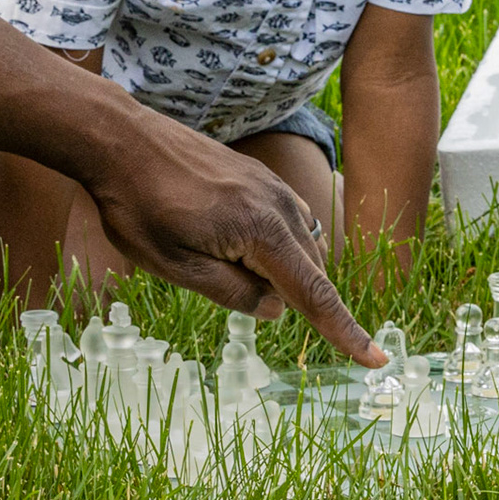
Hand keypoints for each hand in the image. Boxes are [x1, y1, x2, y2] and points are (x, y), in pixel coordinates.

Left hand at [81, 102, 384, 367]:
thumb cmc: (138, 205)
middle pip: (310, 272)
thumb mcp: (175, 266)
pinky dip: (276, 246)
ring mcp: (271, 185)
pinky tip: (232, 244)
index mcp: (261, 230)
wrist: (122, 140)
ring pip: (300, 246)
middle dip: (290, 297)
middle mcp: (279, 205)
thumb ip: (231, 293)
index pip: (314, 294)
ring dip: (282, 271)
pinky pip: (287, 221)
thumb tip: (275, 309)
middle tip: (217, 279)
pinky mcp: (259, 177)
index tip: (376, 360)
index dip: (345, 332)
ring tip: (214, 260)